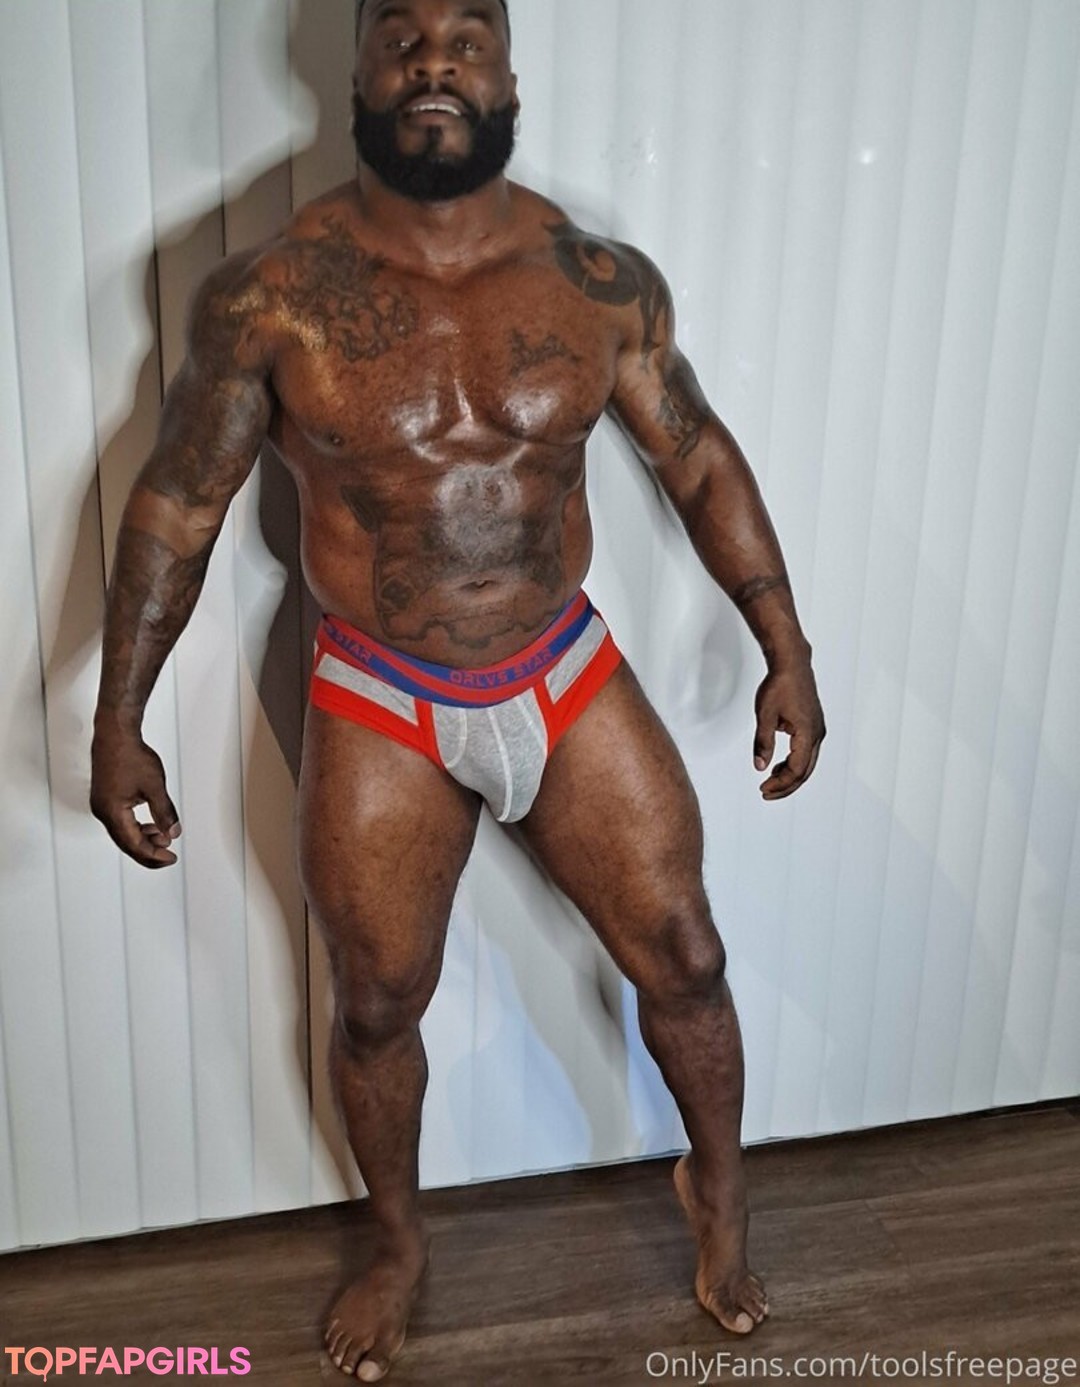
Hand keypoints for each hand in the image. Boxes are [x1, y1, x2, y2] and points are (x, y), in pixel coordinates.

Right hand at [90, 730, 181, 867]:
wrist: (115, 733)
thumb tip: (173, 833)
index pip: (134, 844)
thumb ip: (164, 813)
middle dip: (148, 850)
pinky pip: (120, 821)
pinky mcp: (105, 797)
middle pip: (126, 843)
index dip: (153, 855)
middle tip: (168, 855)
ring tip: (163, 838)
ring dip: (143, 838)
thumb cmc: (129, 754)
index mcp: (112, 812)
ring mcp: (102, 805)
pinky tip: (150, 825)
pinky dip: (136, 826)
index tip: (170, 858)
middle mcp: (103, 811)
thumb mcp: (154, 787)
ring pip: (123, 832)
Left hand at [753, 658, 825, 800]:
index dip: (780, 784)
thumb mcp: (764, 716)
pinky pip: (806, 752)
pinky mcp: (813, 726)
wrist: (791, 663)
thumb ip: (762, 743)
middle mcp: (817, 734)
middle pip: (804, 771)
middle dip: (786, 785)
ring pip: (807, 763)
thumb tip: (759, 766)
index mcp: (807, 733)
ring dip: (790, 775)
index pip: (796, 770)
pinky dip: (793, 762)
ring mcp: (817, 730)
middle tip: (766, 792)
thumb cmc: (779, 685)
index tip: (763, 788)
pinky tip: (778, 766)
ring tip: (770, 781)